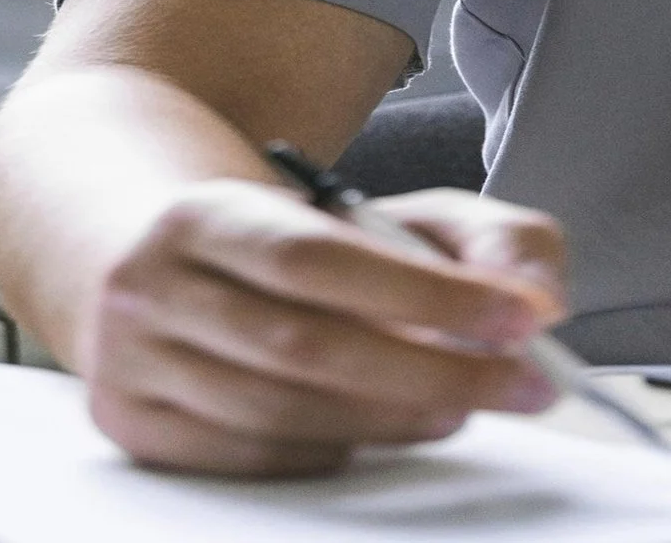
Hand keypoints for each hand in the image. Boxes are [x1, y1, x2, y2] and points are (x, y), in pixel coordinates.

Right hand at [78, 179, 569, 475]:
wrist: (178, 274)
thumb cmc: (308, 251)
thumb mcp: (402, 218)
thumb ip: (489, 241)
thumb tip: (535, 297)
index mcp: (208, 214)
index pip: (321, 257)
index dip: (426, 293)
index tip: (519, 318)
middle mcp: (153, 287)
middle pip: (305, 345)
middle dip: (434, 370)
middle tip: (520, 384)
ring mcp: (135, 365)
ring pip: (283, 412)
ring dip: (393, 418)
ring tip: (460, 403)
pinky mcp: (140, 429)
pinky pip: (257, 457)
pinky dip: (334, 447)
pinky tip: (379, 425)